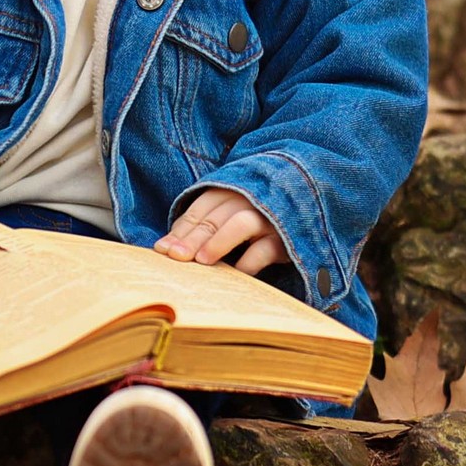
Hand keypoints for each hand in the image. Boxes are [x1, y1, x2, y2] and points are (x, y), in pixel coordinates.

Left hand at [156, 188, 284, 273]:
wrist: (303, 202)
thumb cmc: (255, 216)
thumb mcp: (229, 213)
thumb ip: (202, 225)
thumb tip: (166, 248)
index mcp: (229, 192)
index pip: (199, 209)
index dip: (180, 229)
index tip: (162, 249)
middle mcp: (247, 200)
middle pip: (214, 217)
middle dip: (192, 238)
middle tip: (175, 257)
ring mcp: (268, 216)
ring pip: (239, 224)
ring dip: (218, 242)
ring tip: (202, 260)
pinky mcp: (286, 237)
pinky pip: (265, 248)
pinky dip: (248, 262)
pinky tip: (235, 273)